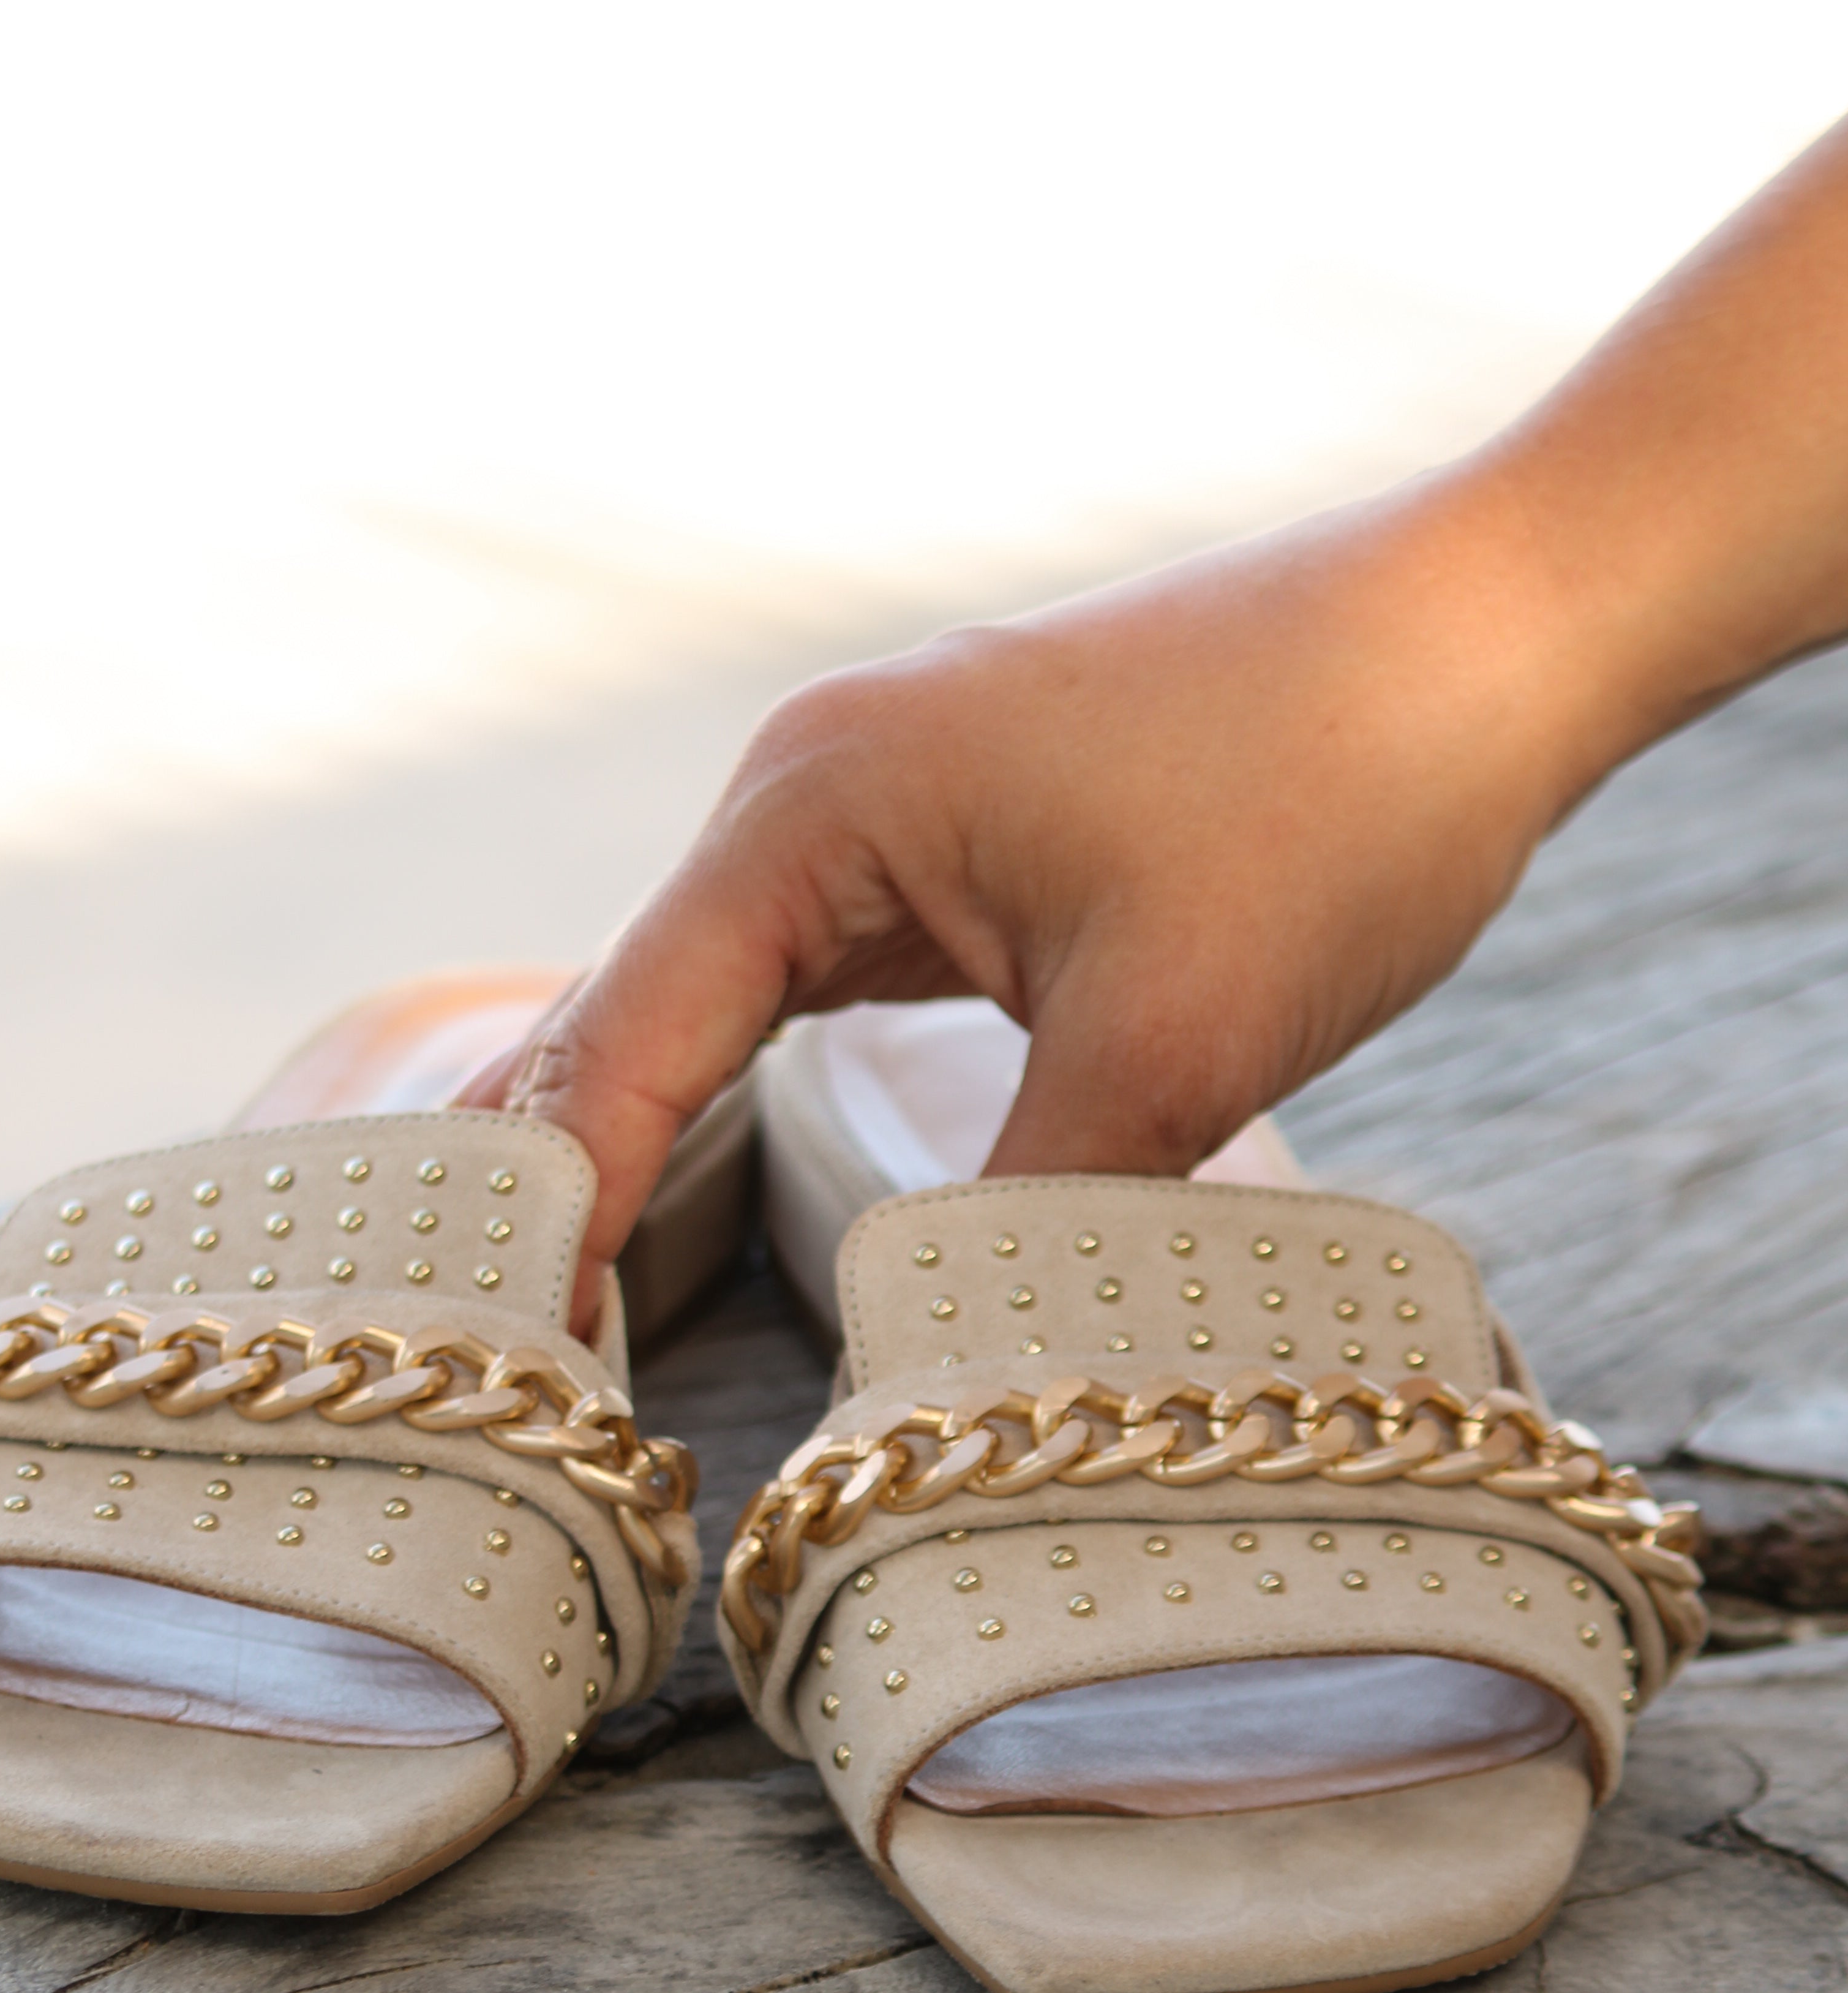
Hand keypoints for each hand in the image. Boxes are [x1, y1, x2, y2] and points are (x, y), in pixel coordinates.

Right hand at [469, 465, 1593, 1323]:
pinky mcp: (962, 836)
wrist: (1498, 630)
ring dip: (639, 1124)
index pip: (627, 1035)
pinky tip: (696, 1162)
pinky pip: (807, 975)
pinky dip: (741, 1074)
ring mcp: (886, 804)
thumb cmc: (1339, 791)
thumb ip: (1021, 1210)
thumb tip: (934, 1362)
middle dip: (563, 1169)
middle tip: (494, 1349)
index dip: (567, 1205)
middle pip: (632, 1006)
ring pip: (714, 994)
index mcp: (815, 802)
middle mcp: (814, 785)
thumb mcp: (1173, 1046)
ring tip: (555, 1287)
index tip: (518, 1350)